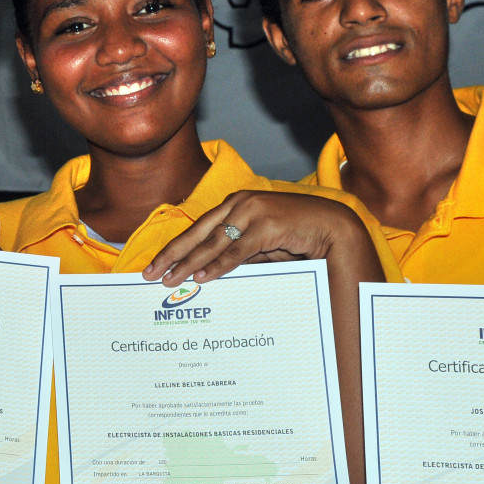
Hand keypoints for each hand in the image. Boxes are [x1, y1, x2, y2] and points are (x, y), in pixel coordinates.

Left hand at [142, 190, 371, 286]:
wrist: (332, 226)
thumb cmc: (294, 235)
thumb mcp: (258, 243)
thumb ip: (233, 251)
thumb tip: (203, 272)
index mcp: (234, 204)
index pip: (197, 229)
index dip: (174, 248)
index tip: (155, 265)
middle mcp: (239, 203)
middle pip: (197, 234)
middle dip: (172, 255)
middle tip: (151, 273)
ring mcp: (252, 212)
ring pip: (213, 243)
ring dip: (189, 263)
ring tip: (171, 279)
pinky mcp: (267, 225)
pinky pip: (236, 250)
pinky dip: (217, 265)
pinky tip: (201, 276)